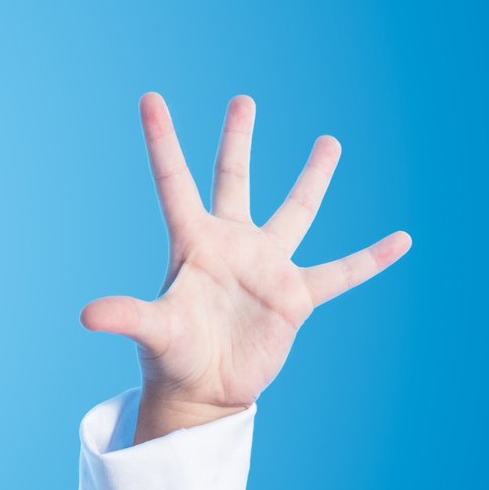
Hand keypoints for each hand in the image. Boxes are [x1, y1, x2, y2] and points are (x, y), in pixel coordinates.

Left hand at [81, 92, 410, 418]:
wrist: (204, 391)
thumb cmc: (172, 357)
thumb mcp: (151, 332)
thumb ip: (125, 316)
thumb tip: (86, 316)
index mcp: (192, 243)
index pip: (174, 181)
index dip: (162, 141)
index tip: (149, 98)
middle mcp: (231, 245)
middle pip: (235, 180)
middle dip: (238, 141)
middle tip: (243, 100)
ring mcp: (266, 267)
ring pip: (296, 211)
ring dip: (312, 178)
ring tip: (329, 141)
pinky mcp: (295, 297)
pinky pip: (341, 273)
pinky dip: (370, 259)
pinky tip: (402, 239)